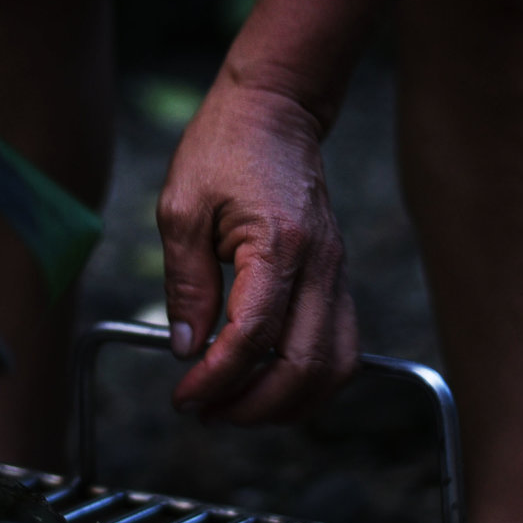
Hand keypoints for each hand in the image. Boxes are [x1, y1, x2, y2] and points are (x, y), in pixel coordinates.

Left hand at [156, 79, 358, 423]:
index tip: (183, 396)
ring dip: (287, 404)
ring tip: (237, 406)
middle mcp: (319, 266)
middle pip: (302, 367)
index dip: (215, 379)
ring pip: (333, 369)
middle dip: (251, 406)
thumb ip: (185, 284)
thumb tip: (186, 349)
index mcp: (278, 245)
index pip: (253, 338)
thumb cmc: (225, 148)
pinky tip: (270, 385)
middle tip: (206, 411)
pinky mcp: (338, 280)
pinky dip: (309, 382)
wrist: (276, 111)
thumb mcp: (181, 209)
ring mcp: (337, 275)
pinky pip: (340, 350)